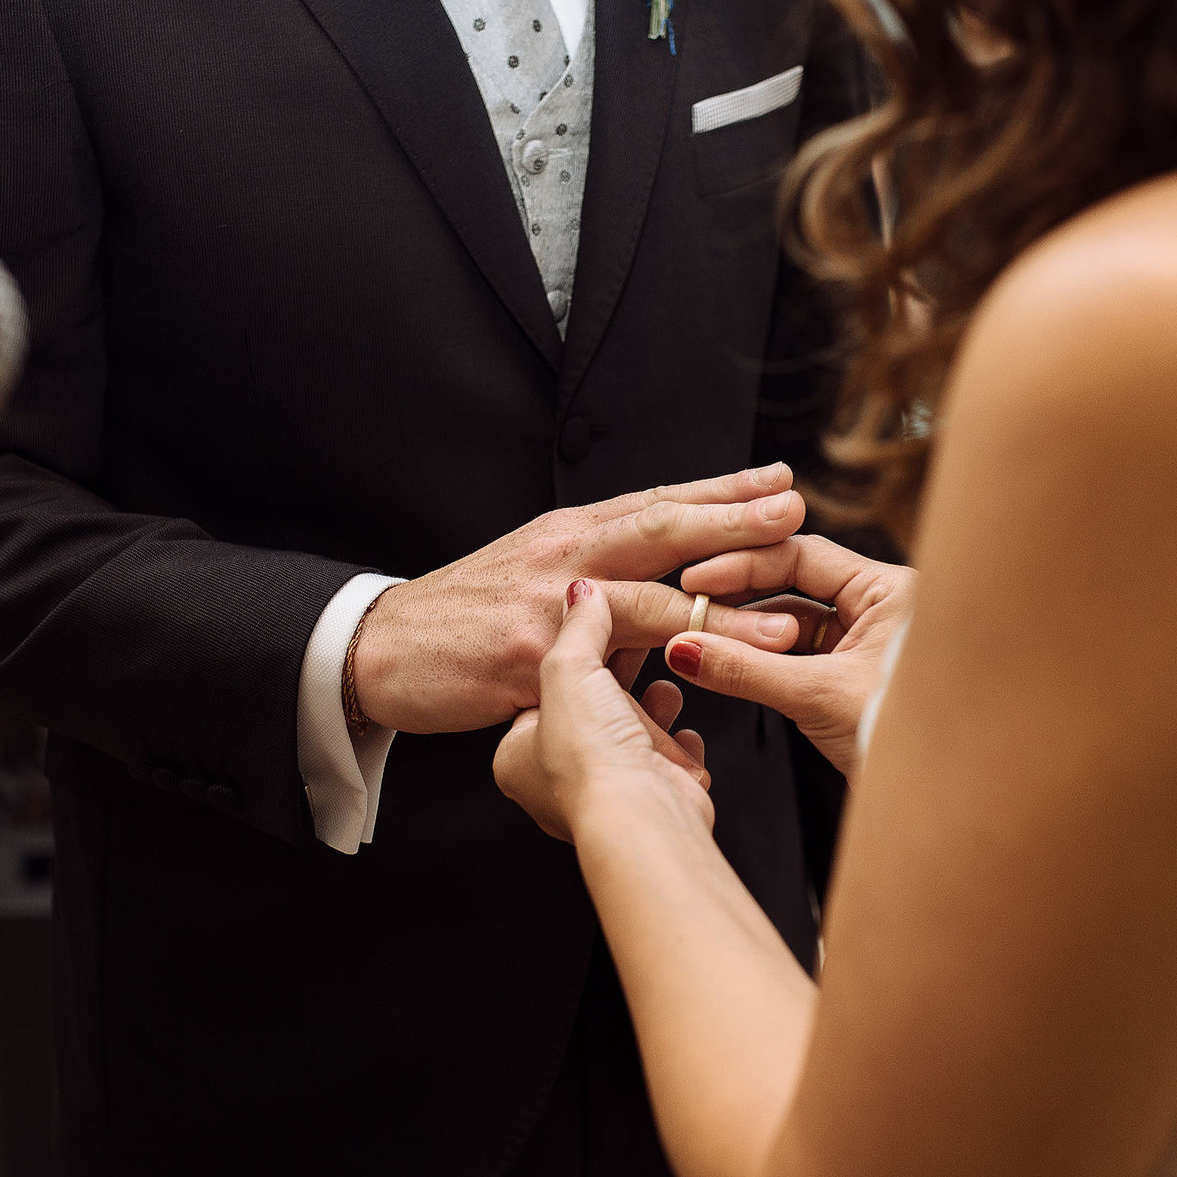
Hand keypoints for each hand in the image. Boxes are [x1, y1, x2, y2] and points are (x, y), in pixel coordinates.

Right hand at [353, 465, 812, 735]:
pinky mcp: (526, 659)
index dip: (723, 490)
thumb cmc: (466, 613)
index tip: (780, 482)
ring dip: (720, 611)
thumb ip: (598, 571)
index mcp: (570, 532)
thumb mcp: (534, 570)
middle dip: (735, 521)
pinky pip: (602, 676)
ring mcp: (546, 606)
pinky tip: (697, 695)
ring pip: (646, 601)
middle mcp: (564, 556)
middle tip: (794, 514)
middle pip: (661, 530)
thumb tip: (664, 585)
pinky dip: (653, 690)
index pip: (658, 501)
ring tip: (780, 622)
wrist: (382, 645)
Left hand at [497, 581, 717, 841]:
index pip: (542, 693)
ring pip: (628, 737)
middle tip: (639, 646)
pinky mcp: (650, 801)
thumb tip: (582, 590)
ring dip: (651, 709)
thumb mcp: (569, 668)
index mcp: (516, 757)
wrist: (640, 815)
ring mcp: (606, 795)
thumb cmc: (590, 758)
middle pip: (590, 712)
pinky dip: (677, 744)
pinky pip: (664, 765)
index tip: (598, 629)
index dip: (574, 659)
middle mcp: (557, 783)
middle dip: (618, 681)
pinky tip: (684, 732)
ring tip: (665, 686)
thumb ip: (578, 626)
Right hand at [667, 535, 917, 776]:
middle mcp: (880, 607)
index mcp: (890, 590)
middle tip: (688, 606)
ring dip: (747, 634)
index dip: (742, 565)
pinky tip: (727, 665)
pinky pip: (798, 657)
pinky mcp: (850, 677)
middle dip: (740, 598)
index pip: (802, 555)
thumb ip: (746, 670)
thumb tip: (684, 648)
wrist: (938, 804)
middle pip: (793, 585)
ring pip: (792, 624)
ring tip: (700, 642)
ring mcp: (865, 643)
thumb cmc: (908, 745)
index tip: (694, 580)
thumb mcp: (819, 697)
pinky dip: (762, 662)